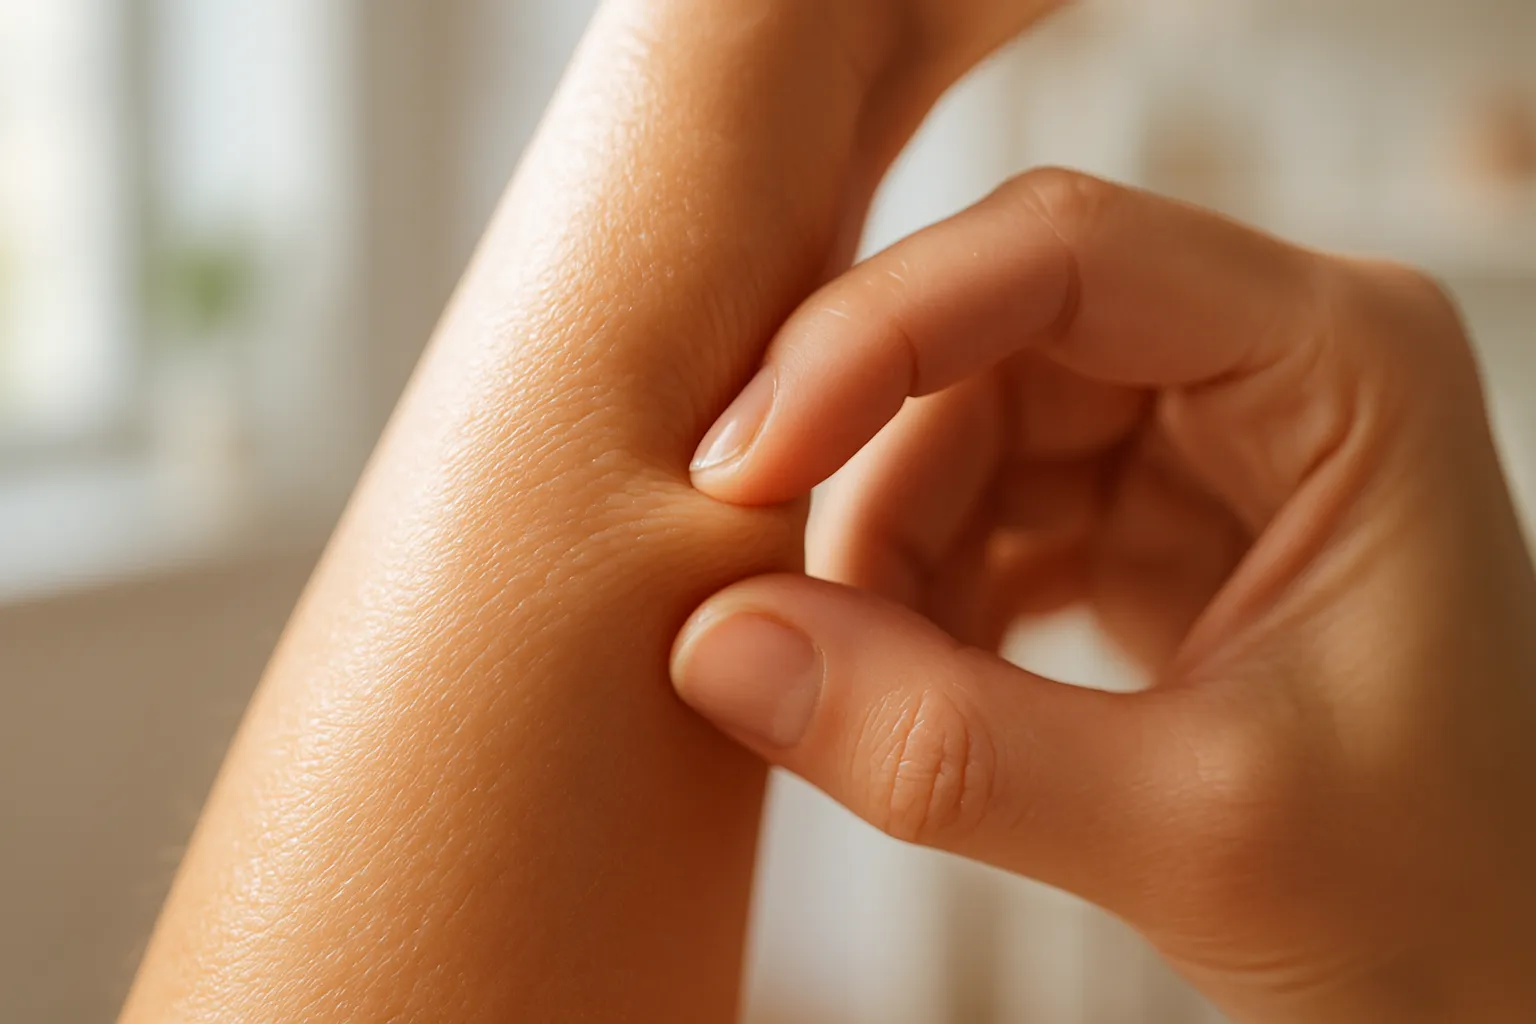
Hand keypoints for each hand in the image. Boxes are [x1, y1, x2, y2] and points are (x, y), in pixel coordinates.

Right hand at [671, 170, 1535, 1021]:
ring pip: (957, 426)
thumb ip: (946, 748)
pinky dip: (915, 594)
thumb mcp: (1193, 832)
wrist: (1474, 973)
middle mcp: (1263, 363)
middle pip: (988, 337)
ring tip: (877, 691)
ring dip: (882, 555)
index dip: (882, 333)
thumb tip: (718, 650)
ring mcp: (1195, 436)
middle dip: (863, 471)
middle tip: (764, 604)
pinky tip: (925, 684)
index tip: (752, 464)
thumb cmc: (1427, 893)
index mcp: (1343, 364)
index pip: (1068, 253)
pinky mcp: (1137, 512)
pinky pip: (972, 504)